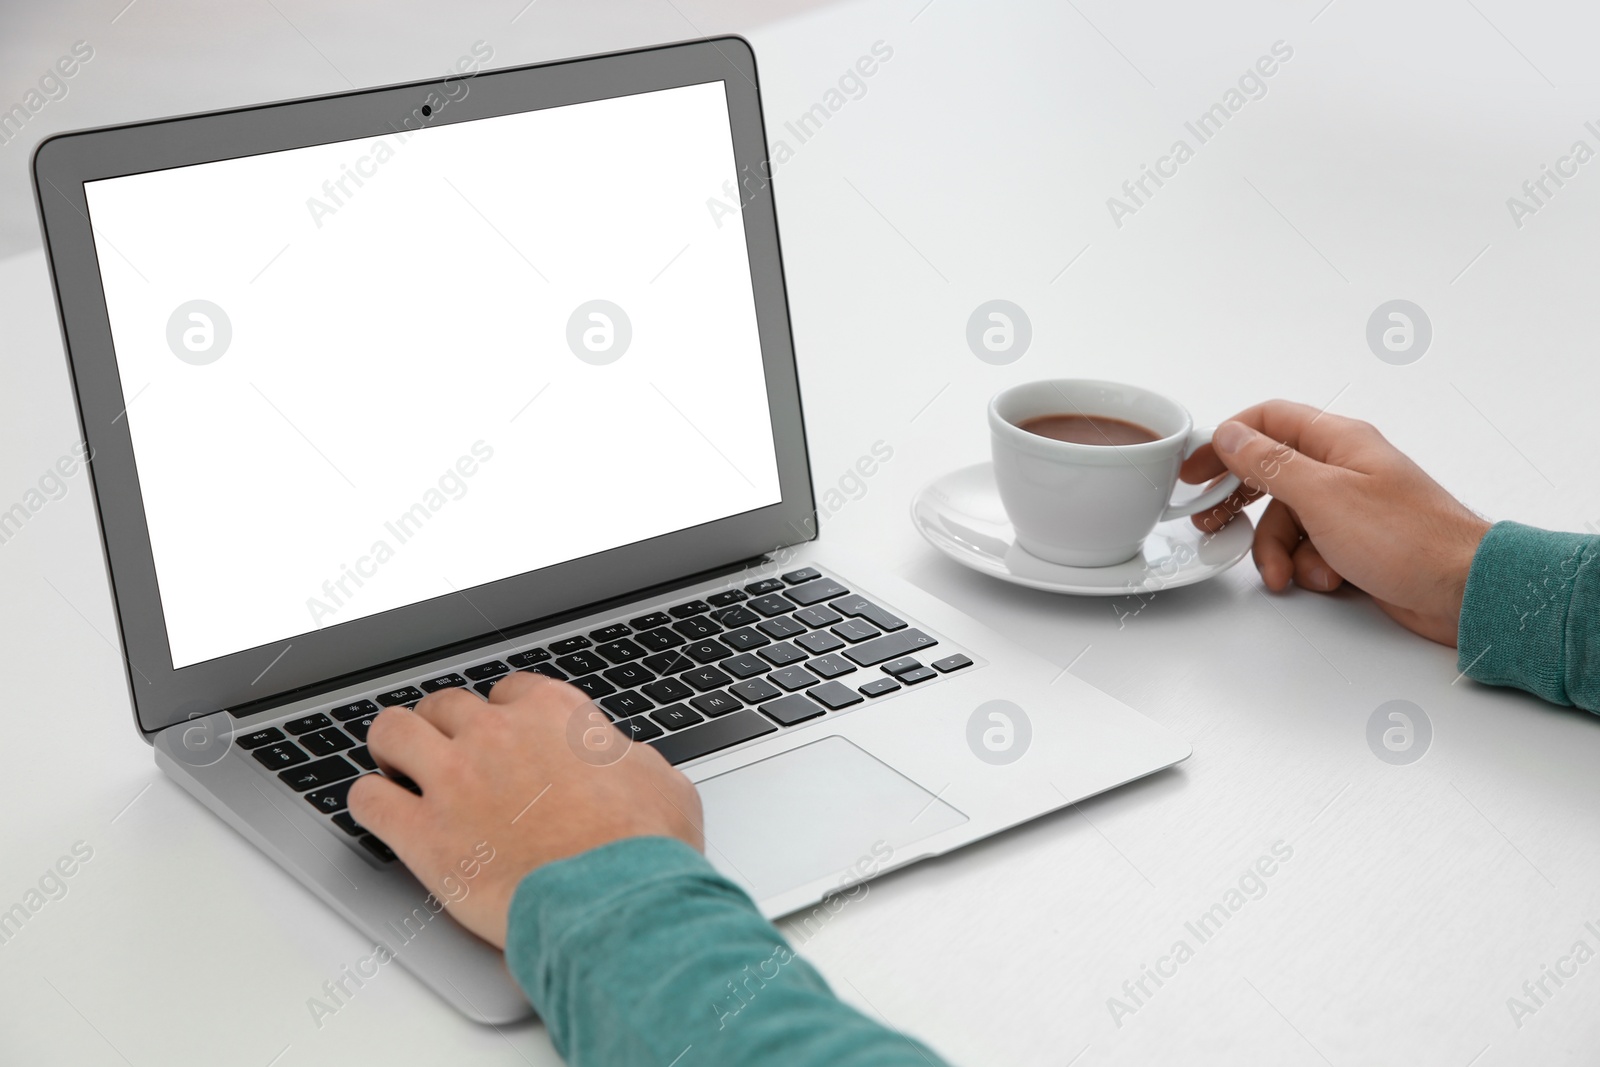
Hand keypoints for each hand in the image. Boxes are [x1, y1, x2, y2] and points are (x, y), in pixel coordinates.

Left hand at [347, 672, 703, 947]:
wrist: (614, 901)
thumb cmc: (643, 849)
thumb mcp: (661, 783)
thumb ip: (626, 760)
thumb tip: (622, 762)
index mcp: (554, 714)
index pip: (509, 691)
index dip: (503, 716)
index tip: (503, 735)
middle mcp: (496, 734)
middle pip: (445, 705)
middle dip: (443, 726)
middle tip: (445, 752)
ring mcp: (453, 779)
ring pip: (391, 732)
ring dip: (392, 747)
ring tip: (394, 766)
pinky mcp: (422, 834)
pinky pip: (367, 800)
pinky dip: (367, 802)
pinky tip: (375, 810)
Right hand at [1179, 399, 1490, 645]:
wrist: (1463, 590)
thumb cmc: (1408, 539)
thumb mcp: (1321, 496)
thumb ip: (1268, 462)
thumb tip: (1230, 434)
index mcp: (1338, 440)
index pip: (1267, 420)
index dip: (1225, 441)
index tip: (1194, 470)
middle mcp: (1343, 468)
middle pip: (1269, 476)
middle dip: (1241, 506)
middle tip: (1213, 525)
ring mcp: (1350, 507)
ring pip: (1285, 521)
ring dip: (1278, 551)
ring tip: (1289, 574)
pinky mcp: (1355, 543)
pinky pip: (1309, 549)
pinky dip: (1308, 567)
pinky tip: (1326, 580)